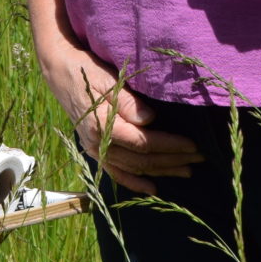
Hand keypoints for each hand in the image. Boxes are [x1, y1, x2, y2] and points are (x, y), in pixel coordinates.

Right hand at [40, 39, 200, 195]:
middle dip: (173, 161)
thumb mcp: (109, 79)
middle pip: (142, 159)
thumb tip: (150, 120)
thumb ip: (127, 101)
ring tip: (187, 171)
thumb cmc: (87, 72)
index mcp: (103, 125)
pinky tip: (153, 190)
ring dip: (161, 172)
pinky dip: (134, 183)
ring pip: (134, 168)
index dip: (170, 146)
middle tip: (200, 159)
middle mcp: (99, 143)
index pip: (144, 142)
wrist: (60, 73)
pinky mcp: (95, 150)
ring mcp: (95, 150)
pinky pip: (116, 172)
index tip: (194, 145)